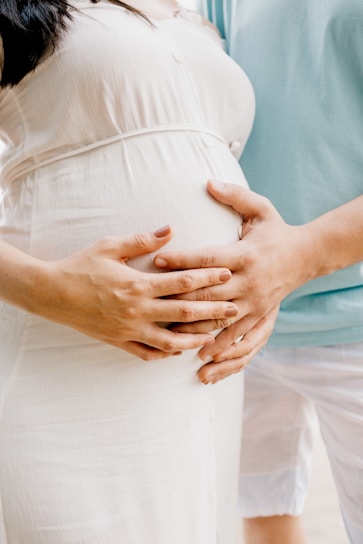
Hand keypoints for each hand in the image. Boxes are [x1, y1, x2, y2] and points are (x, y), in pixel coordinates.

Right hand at [32, 225, 237, 359]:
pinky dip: (166, 353)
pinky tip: (179, 350)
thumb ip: (142, 240)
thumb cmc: (80, 266)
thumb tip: (170, 230)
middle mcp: (137, 310)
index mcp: (137, 284)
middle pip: (184, 313)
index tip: (228, 273)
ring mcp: (129, 329)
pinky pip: (147, 353)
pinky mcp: (119, 341)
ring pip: (170, 340)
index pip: (182, 282)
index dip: (208, 277)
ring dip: (194, 339)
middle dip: (212, 311)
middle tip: (235, 309)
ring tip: (214, 336)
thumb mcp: (109, 246)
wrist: (51, 294)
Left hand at [154, 182, 314, 373]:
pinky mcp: (259, 316)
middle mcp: (249, 281)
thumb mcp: (261, 208)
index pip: (208, 258)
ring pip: (218, 318)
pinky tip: (199, 354)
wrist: (306, 257)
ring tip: (166, 331)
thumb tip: (208, 183)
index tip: (157, 259)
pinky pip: (236, 335)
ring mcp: (254, 302)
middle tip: (150, 298)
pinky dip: (218, 346)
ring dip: (192, 325)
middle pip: (207, 291)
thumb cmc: (276, 231)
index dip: (182, 259)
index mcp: (246, 254)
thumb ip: (235, 196)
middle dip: (178, 295)